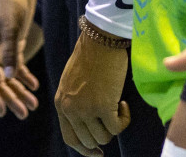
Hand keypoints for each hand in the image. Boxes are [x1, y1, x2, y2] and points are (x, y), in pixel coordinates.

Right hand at [0, 0, 41, 118]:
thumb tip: (10, 76)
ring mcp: (1, 49)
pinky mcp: (13, 45)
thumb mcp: (9, 26)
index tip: (1, 112)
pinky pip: (17, 66)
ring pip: (8, 76)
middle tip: (23, 114)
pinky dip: (25, 76)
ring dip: (19, 91)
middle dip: (9, 98)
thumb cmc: (9, 3)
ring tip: (33, 105)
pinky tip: (34, 86)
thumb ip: (10, 50)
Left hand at [56, 32, 131, 155]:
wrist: (100, 39)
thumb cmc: (89, 56)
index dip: (84, 149)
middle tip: (113, 125)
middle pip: (87, 142)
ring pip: (104, 137)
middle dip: (102, 138)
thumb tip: (87, 123)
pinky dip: (124, 119)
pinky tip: (123, 103)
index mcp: (60, 103)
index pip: (70, 138)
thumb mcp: (72, 82)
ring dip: (114, 126)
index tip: (97, 152)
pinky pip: (117, 127)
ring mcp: (86, 109)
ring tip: (116, 106)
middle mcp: (70, 109)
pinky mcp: (103, 106)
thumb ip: (74, 102)